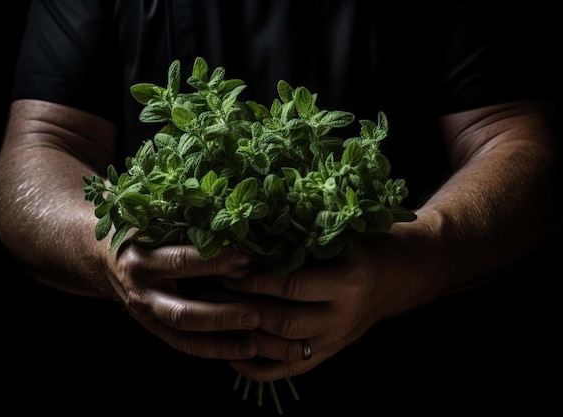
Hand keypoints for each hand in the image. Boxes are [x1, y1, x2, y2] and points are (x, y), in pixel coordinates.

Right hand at [108, 243, 261, 359]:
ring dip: (220, 343)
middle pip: (182, 312)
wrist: (107, 259)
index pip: (181, 261)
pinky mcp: (156, 330)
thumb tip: (239, 232)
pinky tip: (243, 352)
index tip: (248, 259)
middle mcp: (143, 293)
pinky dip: (215, 351)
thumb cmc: (142, 233)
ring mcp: (148, 317)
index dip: (215, 261)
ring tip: (253, 345)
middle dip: (219, 316)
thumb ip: (189, 231)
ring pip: (185, 336)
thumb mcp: (156, 225)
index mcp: (142, 261)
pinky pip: (186, 346)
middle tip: (253, 315)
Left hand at [221, 221, 446, 381]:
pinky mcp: (331, 353)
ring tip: (211, 317)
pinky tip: (233, 356)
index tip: (223, 268)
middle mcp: (342, 316)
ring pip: (283, 347)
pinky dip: (260, 368)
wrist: (400, 275)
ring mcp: (337, 339)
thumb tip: (247, 239)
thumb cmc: (365, 245)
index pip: (290, 285)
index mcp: (346, 281)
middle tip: (207, 291)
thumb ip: (302, 241)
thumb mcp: (340, 236)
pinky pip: (292, 368)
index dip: (253, 280)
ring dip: (243, 335)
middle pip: (282, 320)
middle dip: (241, 306)